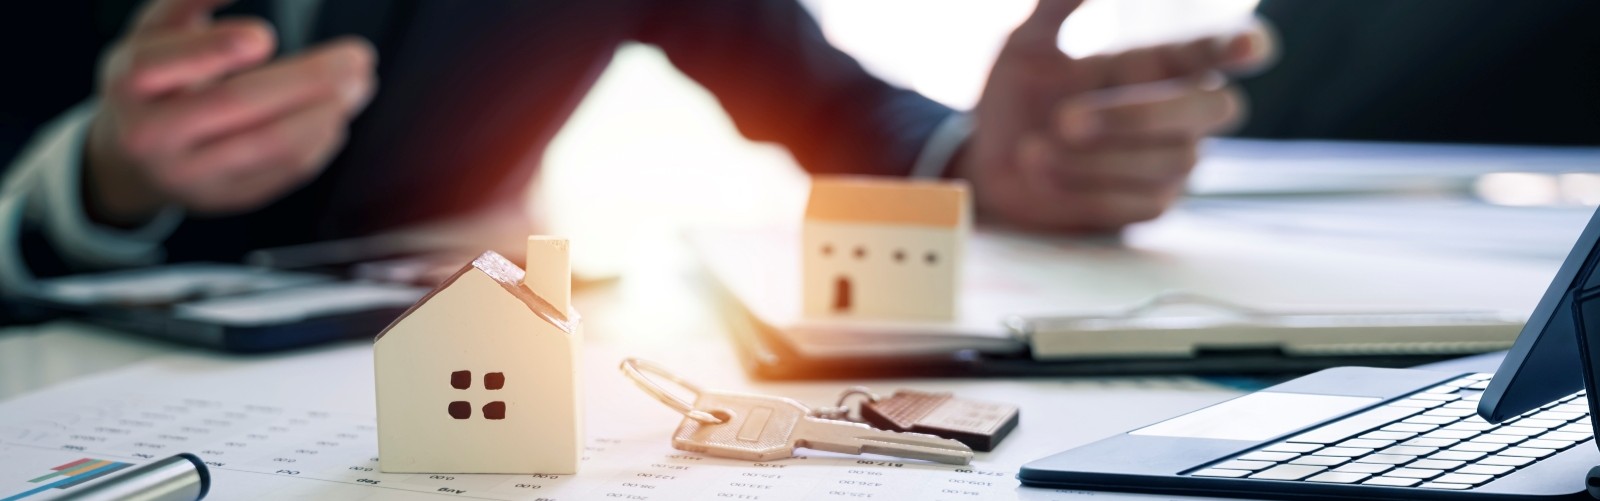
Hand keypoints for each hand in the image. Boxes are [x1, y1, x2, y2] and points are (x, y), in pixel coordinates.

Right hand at [84, 0, 376, 224]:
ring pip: (269, 144)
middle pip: (235, 103)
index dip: (216, 48)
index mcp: (129, 83)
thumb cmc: (156, 81)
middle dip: (307, 77)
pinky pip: (285, 171)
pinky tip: (337, 116)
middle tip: (357, 56)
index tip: (265, 34)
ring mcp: (191, 174)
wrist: (134, 159)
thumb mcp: (155, 33)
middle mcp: (152, 134)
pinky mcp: (227, 198)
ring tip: (360, 84)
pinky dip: (321, 141)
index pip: (163, 64)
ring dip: (327, 111)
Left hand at [960, 0, 1272, 231]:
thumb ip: (1055, 7)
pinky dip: (1085, 187)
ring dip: (1096, 158)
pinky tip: (1041, 172)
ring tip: (1030, 149)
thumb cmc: (1019, 98)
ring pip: (1170, 159)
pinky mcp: (1151, 205)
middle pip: (1212, 108)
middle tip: (1065, 119)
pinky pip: (1138, 201)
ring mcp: (1172, 162)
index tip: (1249, 46)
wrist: (989, 164)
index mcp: (1157, 63)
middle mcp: (1178, 110)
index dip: (1237, 46)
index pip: (1210, 51)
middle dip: (1141, 114)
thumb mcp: (1026, 47)